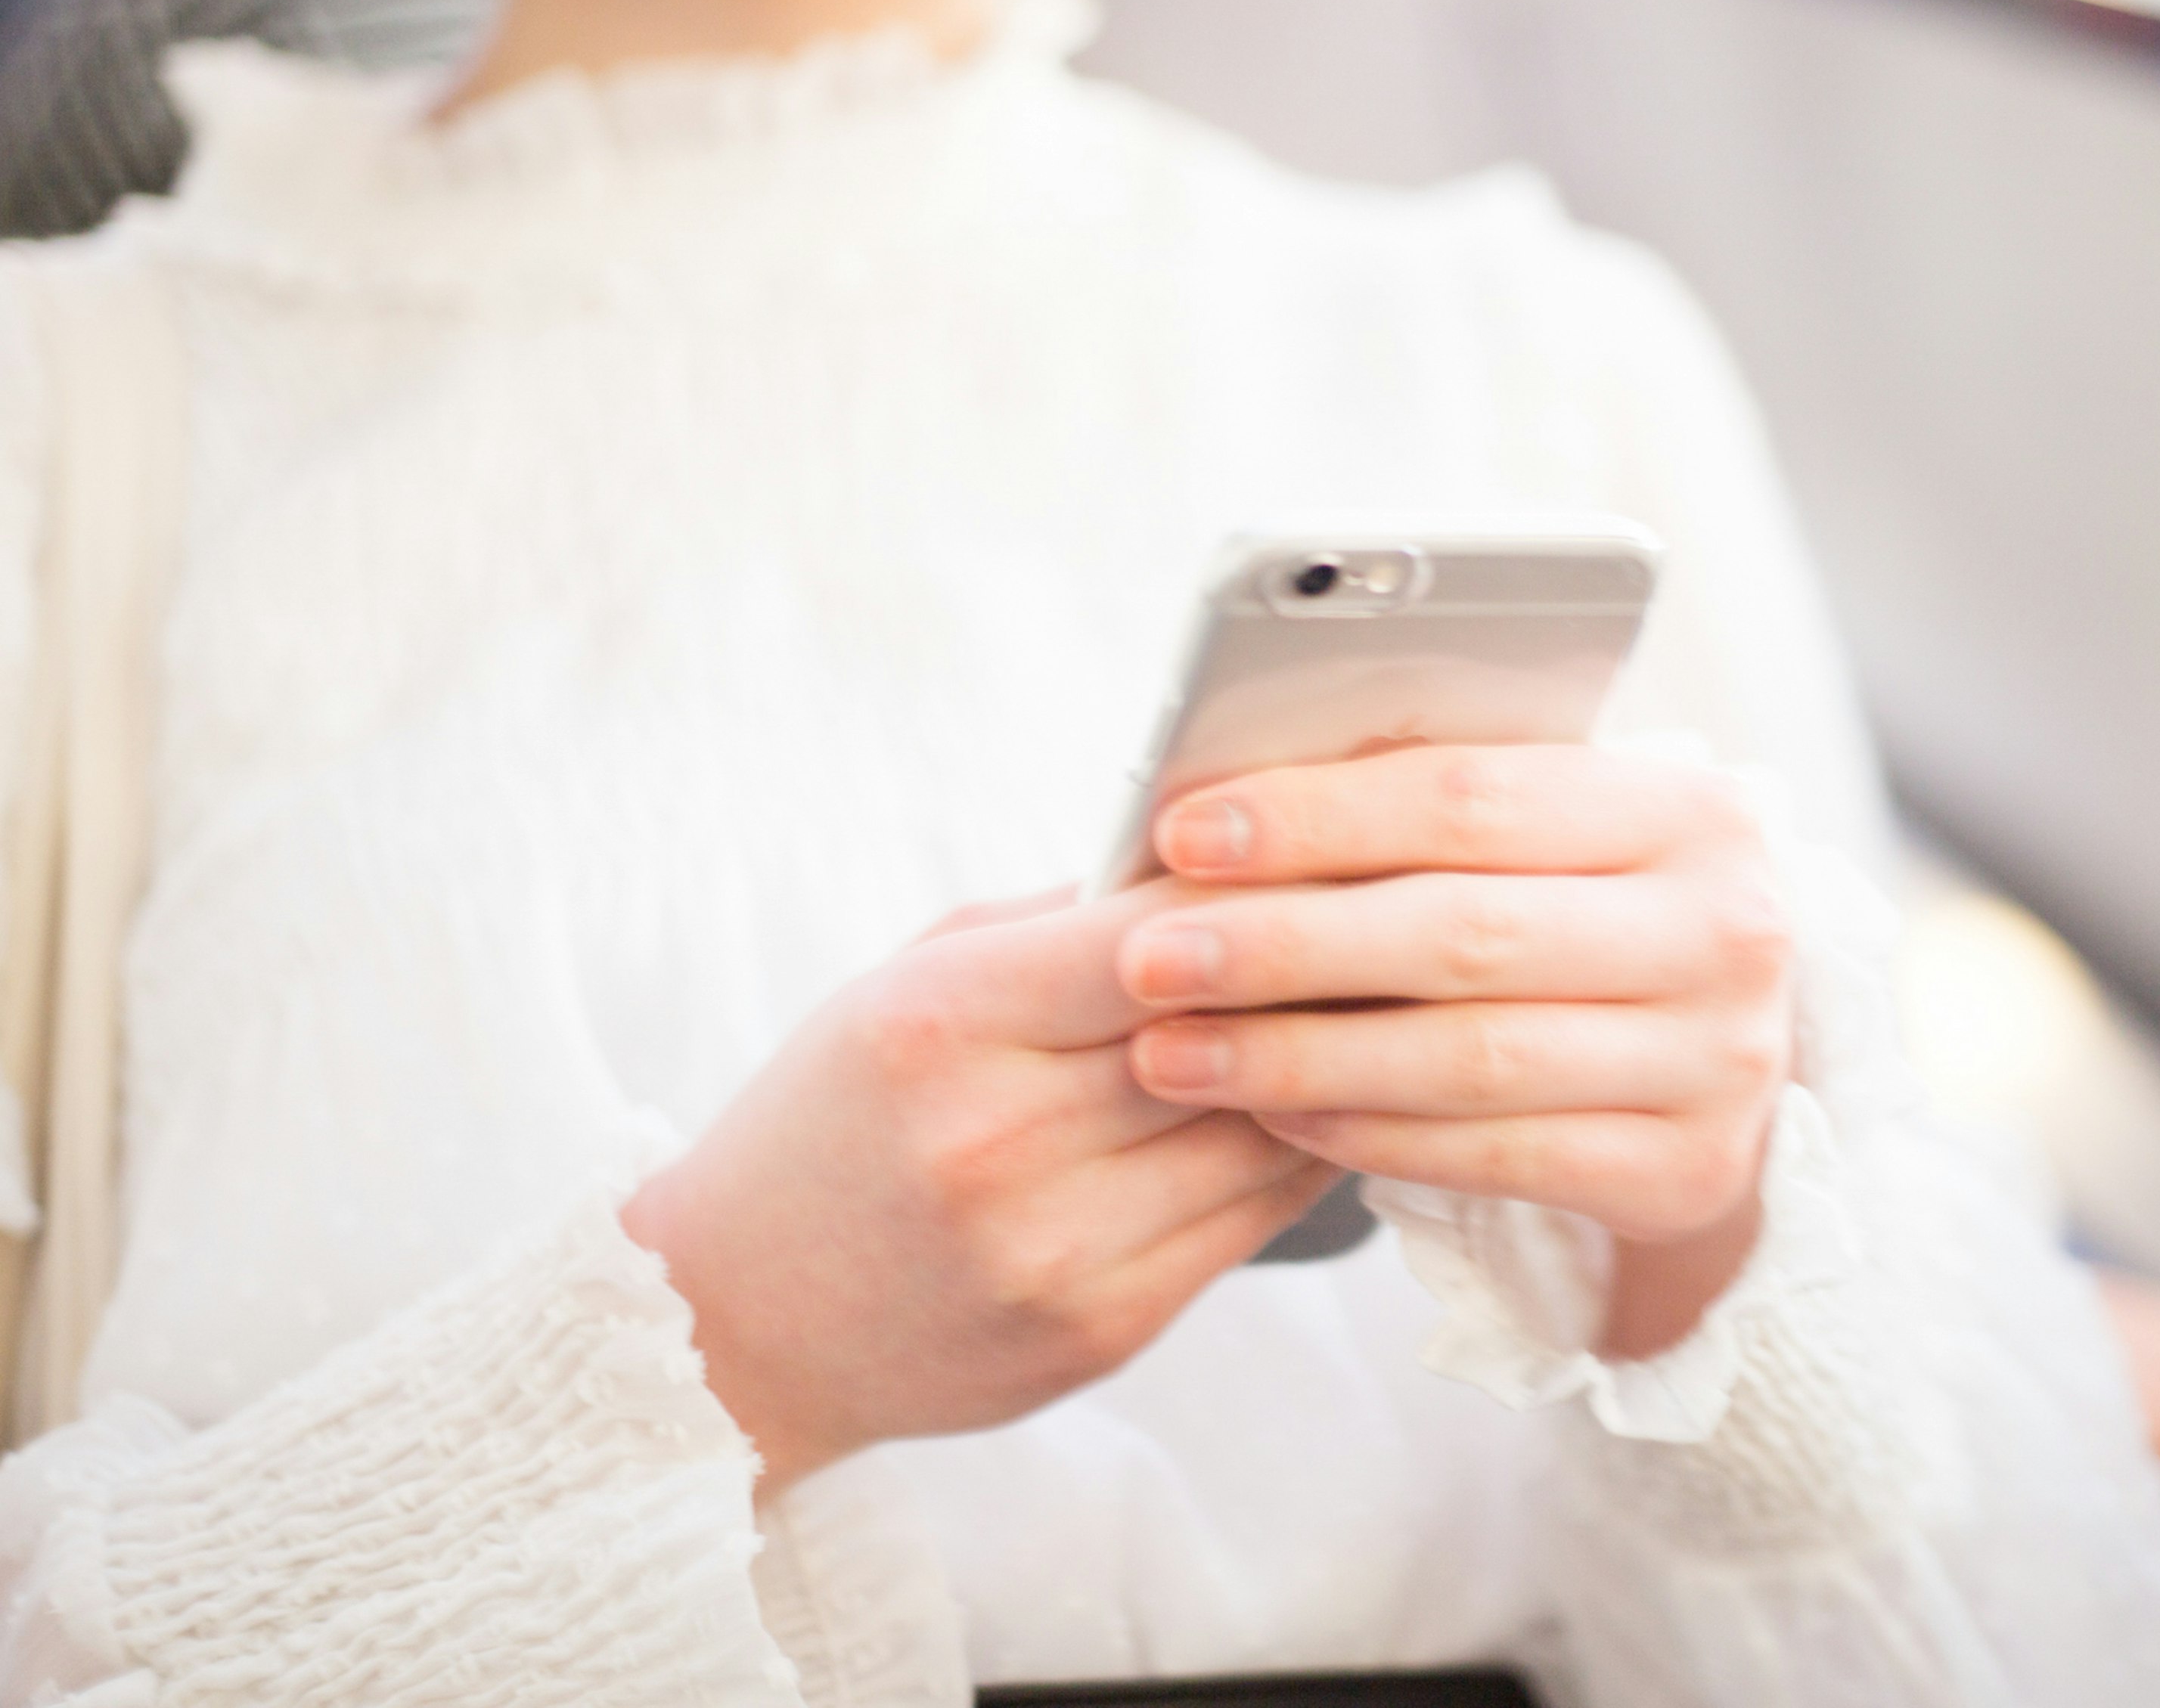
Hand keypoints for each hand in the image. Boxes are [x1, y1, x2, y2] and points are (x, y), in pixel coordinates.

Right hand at [622, 886, 1341, 1500]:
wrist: (737, 1326)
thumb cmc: (834, 1123)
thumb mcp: (909, 984)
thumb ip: (1057, 924)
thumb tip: (1216, 864)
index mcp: (938, 1025)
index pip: (1149, 936)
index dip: (1259, 893)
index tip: (1331, 856)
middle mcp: (994, 1139)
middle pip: (1225, 1032)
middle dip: (1321, 974)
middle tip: (1396, 925)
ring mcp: (1050, 1248)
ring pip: (1263, 1132)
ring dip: (1334, 1070)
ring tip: (1383, 1013)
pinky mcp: (1101, 1329)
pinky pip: (1250, 1222)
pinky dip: (1301, 1157)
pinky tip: (1325, 1110)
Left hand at [1116, 744, 1795, 1359]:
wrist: (1725, 1064)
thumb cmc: (1593, 918)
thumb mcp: (1555, 840)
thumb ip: (1432, 807)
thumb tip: (1230, 804)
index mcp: (1693, 807)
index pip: (1475, 796)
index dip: (1317, 816)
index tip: (1184, 835)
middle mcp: (1728, 930)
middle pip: (1464, 932)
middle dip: (1284, 944)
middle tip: (1152, 960)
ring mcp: (1720, 1061)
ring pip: (1470, 1057)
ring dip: (1300, 1055)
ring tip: (1175, 1052)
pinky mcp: (1686, 1172)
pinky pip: (1492, 1156)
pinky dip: (1367, 1134)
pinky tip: (1273, 1116)